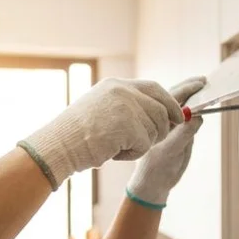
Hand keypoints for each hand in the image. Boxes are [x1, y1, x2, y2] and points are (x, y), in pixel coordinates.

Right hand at [18, 78, 187, 189]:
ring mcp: (127, 106)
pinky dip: (132, 154)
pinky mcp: (129, 125)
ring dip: (141, 144)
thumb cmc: (76, 136)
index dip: (169, 103)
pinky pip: (146, 144)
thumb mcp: (102, 110)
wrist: (58, 146)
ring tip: (117, 146)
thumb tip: (160, 114)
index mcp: (116, 85)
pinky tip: (113, 152)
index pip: (154, 88)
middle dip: (162, 129)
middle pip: (161, 110)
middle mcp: (123, 90)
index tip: (179, 116)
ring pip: (156, 129)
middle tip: (147, 141)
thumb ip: (127, 107)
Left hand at [125, 77, 206, 208]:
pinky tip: (204, 105)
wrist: (154, 183)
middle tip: (204, 80)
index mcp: (157, 119)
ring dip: (194, 96)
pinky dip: (197, 109)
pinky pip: (189, 117)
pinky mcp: (181, 133)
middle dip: (191, 88)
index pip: (173, 98)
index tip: (200, 83)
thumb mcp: (171, 151)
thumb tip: (198, 116)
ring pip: (183, 106)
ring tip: (205, 86)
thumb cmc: (158, 167)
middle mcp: (164, 119)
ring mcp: (172, 125)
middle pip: (177, 98)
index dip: (187, 89)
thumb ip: (184, 134)